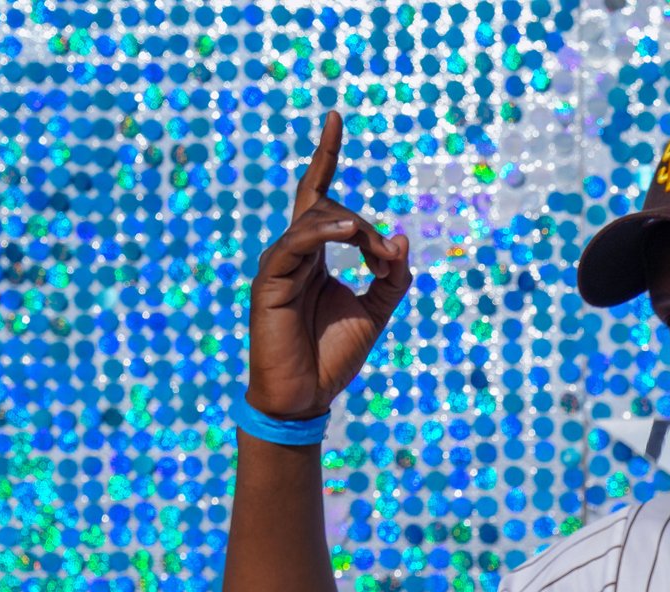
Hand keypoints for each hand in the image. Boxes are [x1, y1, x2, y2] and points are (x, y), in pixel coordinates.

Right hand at [244, 111, 412, 420]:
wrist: (305, 397)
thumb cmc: (333, 355)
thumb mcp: (376, 312)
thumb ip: (391, 278)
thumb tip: (400, 240)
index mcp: (314, 256)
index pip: (318, 195)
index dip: (326, 155)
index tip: (335, 116)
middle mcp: (293, 253)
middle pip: (331, 209)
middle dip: (368, 229)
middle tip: (388, 262)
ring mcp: (279, 264)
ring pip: (316, 220)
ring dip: (356, 232)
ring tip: (378, 257)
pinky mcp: (269, 280)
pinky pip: (296, 243)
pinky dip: (325, 234)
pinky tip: (352, 236)